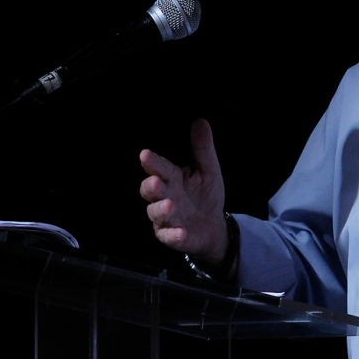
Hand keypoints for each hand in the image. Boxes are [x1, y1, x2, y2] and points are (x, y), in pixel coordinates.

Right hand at [139, 118, 227, 263]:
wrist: (213, 227)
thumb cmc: (205, 196)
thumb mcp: (208, 170)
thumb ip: (203, 149)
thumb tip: (200, 121)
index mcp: (172, 178)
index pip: (159, 168)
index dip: (152, 162)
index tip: (145, 154)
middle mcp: (165, 197)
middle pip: (150, 191)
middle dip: (151, 186)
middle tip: (156, 181)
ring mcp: (166, 218)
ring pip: (156, 214)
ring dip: (161, 209)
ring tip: (171, 204)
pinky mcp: (172, 237)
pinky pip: (169, 237)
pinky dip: (173, 235)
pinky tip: (181, 232)